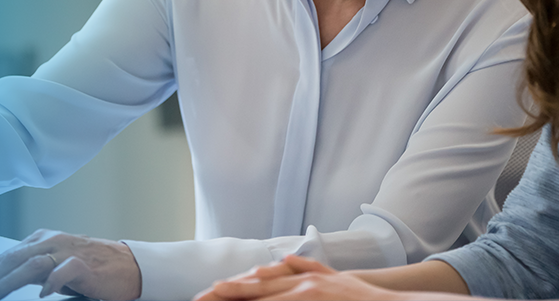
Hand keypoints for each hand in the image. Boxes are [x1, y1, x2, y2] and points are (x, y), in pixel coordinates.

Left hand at [0, 229, 141, 300]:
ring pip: (32, 263)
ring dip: (9, 282)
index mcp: (42, 239)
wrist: (127, 266)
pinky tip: (42, 294)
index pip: (6, 255)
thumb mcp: (52, 260)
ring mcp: (69, 251)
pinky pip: (65, 270)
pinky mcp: (85, 265)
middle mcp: (52, 241)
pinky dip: (52, 281)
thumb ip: (24, 261)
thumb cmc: (90, 265)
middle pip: (13, 258)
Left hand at [194, 255, 399, 300]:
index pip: (257, 285)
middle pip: (254, 291)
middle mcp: (299, 286)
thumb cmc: (358, 295)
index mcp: (298, 280)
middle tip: (199, 298)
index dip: (231, 289)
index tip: (208, 292)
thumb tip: (284, 261)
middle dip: (225, 295)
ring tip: (215, 300)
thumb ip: (306, 268)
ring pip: (265, 300)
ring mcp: (307, 297)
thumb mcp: (330, 276)